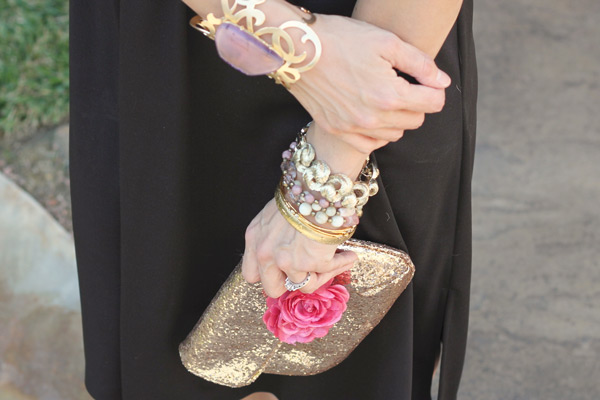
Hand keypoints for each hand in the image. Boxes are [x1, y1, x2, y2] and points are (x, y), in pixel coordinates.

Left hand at [242, 199, 357, 297]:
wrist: (316, 186)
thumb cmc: (301, 193)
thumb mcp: (275, 214)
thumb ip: (274, 236)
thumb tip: (288, 251)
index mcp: (254, 239)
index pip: (251, 274)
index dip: (268, 276)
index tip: (281, 272)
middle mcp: (265, 254)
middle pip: (272, 288)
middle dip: (290, 283)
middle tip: (306, 272)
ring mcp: (286, 261)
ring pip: (302, 285)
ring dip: (320, 274)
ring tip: (334, 261)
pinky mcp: (309, 262)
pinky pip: (325, 274)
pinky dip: (339, 265)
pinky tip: (348, 257)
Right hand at [289, 14, 450, 153]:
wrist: (298, 49)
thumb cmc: (342, 39)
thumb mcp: (387, 42)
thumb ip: (420, 63)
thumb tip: (442, 82)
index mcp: (390, 95)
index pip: (433, 104)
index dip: (436, 90)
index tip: (429, 81)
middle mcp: (373, 118)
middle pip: (416, 121)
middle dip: (418, 104)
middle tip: (406, 86)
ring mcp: (353, 127)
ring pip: (395, 134)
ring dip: (398, 119)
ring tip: (388, 98)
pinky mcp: (336, 130)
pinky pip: (369, 145)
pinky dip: (378, 134)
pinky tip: (374, 117)